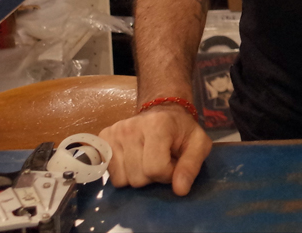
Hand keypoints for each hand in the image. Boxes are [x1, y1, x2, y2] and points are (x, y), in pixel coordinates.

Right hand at [99, 103, 213, 195]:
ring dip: (138, 176)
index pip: (156, 169)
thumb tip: (180, 190)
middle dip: (152, 176)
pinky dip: (124, 173)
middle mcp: (131, 127)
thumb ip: (191, 166)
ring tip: (147, 159)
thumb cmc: (181, 130)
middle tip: (160, 160)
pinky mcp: (103, 139)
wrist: (162, 111)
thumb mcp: (198, 144)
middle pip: (138, 177)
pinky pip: (112, 175)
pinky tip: (134, 159)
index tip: (174, 163)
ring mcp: (115, 132)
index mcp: (157, 125)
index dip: (168, 174)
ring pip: (123, 180)